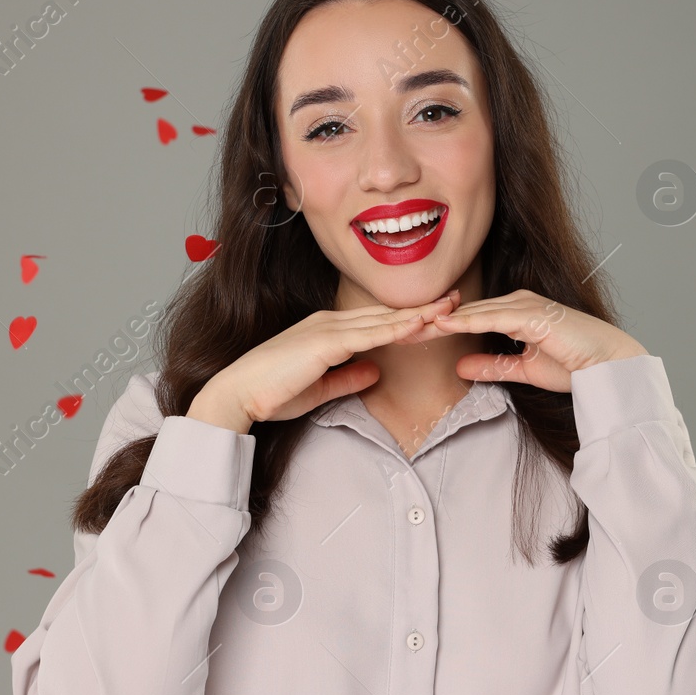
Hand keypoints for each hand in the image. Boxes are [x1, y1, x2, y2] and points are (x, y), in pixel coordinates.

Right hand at [187, 290, 461, 430]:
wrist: (238, 395)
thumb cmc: (272, 393)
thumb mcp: (319, 388)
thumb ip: (348, 378)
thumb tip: (376, 373)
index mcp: (328, 332)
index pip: (377, 322)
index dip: (409, 317)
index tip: (438, 314)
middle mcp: (330, 324)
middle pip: (386, 315)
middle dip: (423, 308)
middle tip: (457, 299)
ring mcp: (327, 330)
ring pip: (382, 321)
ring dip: (417, 314)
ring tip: (450, 307)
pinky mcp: (324, 343)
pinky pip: (368, 335)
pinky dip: (395, 329)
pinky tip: (418, 326)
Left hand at [415, 289, 646, 392]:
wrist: (608, 367)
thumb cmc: (575, 365)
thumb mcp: (523, 369)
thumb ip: (493, 366)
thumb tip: (460, 368)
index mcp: (515, 311)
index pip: (468, 317)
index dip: (439, 327)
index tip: (411, 334)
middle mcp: (518, 302)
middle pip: (465, 311)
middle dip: (432, 321)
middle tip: (397, 328)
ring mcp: (526, 305)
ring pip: (474, 312)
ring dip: (443, 320)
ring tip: (411, 326)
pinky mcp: (533, 314)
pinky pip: (492, 317)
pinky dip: (467, 321)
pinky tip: (444, 325)